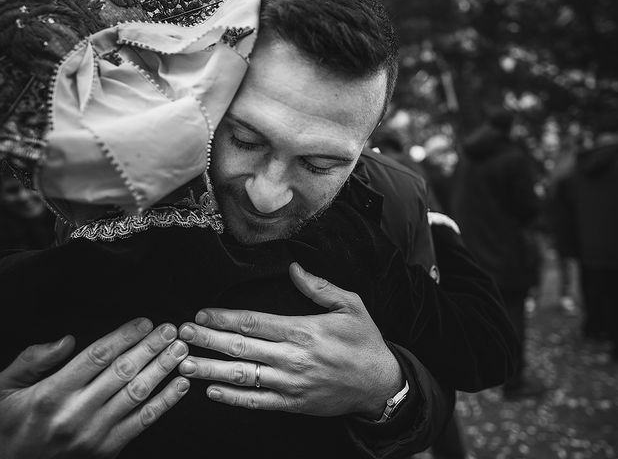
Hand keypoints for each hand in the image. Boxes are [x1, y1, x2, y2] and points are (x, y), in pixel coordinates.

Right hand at [0, 318, 189, 458]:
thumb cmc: (9, 426)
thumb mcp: (5, 389)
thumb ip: (33, 361)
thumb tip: (67, 341)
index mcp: (51, 394)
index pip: (97, 356)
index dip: (125, 336)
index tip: (145, 322)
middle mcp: (75, 413)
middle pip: (122, 371)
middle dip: (151, 347)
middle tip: (171, 330)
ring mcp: (93, 433)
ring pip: (136, 393)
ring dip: (162, 369)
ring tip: (179, 350)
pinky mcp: (107, 449)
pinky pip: (143, 421)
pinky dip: (166, 401)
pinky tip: (180, 384)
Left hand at [178, 262, 402, 418]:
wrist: (380, 384)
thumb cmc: (365, 342)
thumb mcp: (351, 305)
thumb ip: (319, 287)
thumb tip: (293, 268)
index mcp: (302, 330)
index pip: (253, 322)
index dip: (224, 318)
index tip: (202, 314)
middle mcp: (291, 357)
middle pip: (240, 347)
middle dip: (207, 339)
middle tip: (181, 334)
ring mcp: (290, 383)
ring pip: (242, 375)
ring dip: (210, 368)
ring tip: (184, 363)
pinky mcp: (292, 404)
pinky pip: (256, 401)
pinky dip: (232, 397)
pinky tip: (211, 392)